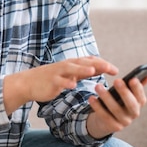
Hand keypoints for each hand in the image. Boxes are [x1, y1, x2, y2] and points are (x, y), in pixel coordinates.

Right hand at [3, 56, 117, 114]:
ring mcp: (59, 73)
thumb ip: (84, 71)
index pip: (91, 61)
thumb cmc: (52, 78)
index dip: (104, 65)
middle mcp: (67, 66)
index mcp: (73, 64)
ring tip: (94, 71)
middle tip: (112, 69)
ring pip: (72, 69)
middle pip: (85, 62)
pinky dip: (66, 82)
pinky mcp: (51, 81)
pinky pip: (59, 81)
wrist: (30, 82)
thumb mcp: (70, 73)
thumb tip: (100, 68)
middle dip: (99, 65)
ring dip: (83, 69)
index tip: (116, 70)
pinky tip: (73, 85)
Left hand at [86, 75, 146, 138]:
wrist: (106, 120)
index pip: (141, 96)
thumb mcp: (126, 93)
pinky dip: (97, 107)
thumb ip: (136, 84)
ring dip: (106, 97)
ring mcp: (124, 122)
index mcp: (139, 103)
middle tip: (116, 81)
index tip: (132, 78)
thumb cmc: (118, 101)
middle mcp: (134, 113)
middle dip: (124, 92)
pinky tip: (91, 98)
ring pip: (116, 110)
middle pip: (131, 104)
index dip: (138, 88)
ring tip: (97, 86)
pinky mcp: (113, 127)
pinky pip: (105, 116)